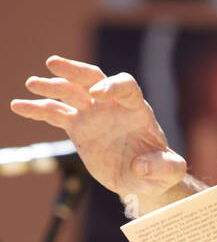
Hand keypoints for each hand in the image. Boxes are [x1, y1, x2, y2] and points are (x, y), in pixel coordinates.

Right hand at [10, 55, 186, 202]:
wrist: (143, 177)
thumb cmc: (160, 169)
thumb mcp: (172, 171)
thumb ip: (166, 167)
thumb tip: (140, 165)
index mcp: (136, 109)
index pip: (125, 86)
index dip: (112, 86)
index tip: (98, 95)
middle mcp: (112, 106)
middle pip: (92, 78)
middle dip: (74, 70)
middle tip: (53, 64)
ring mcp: (93, 114)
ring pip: (70, 93)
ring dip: (51, 87)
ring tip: (32, 84)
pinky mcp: (78, 128)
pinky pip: (56, 115)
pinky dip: (38, 110)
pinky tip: (19, 106)